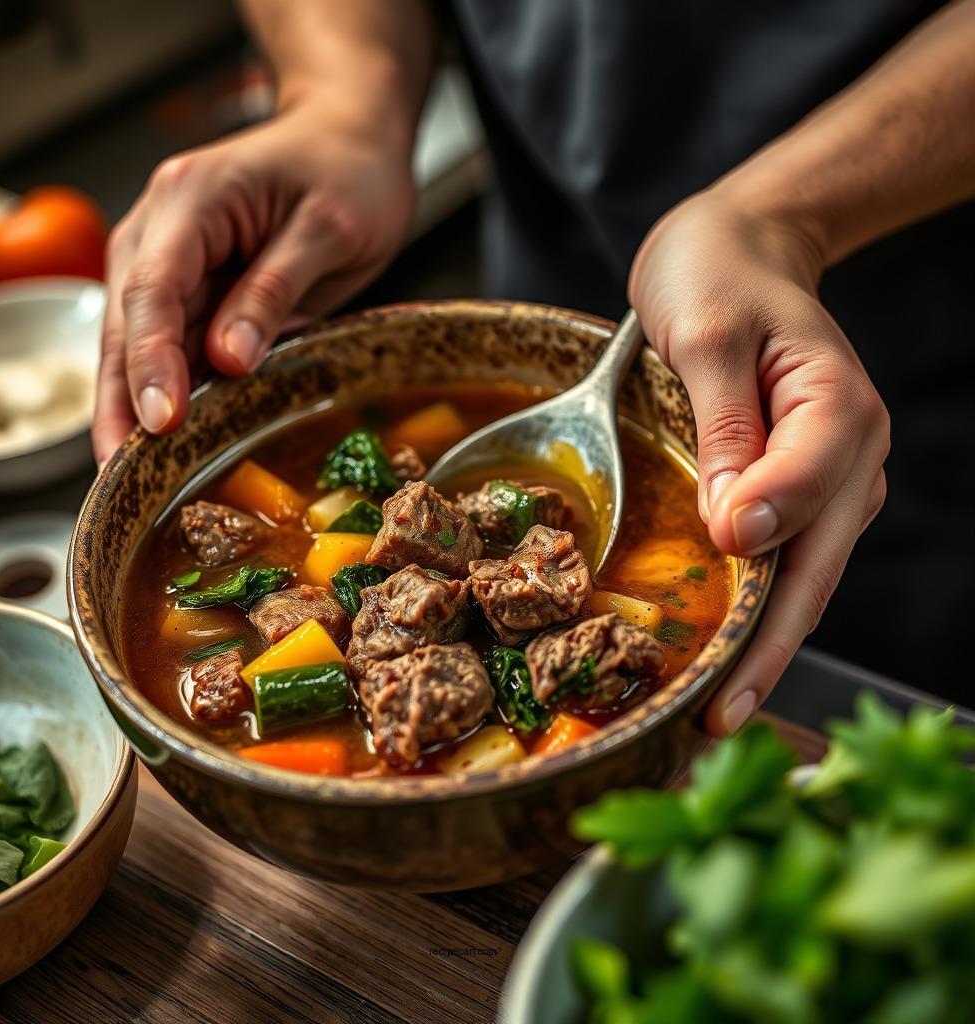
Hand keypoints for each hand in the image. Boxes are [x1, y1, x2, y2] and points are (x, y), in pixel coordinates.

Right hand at [93, 101, 416, 464]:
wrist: (351, 140)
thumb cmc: (347, 171)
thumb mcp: (328, 228)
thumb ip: (275, 290)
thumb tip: (229, 357)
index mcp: (193, 199)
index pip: (154, 288)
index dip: (153, 360)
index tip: (160, 422)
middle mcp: (165, 230)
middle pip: (129, 323)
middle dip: (121, 401)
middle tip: (120, 475)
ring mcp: (174, 261)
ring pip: (142, 342)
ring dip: (135, 406)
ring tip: (132, 476)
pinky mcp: (196, 290)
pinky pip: (175, 346)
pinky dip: (172, 391)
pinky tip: (170, 440)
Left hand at [629, 187, 888, 736]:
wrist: (735, 249)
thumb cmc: (715, 275)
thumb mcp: (704, 334)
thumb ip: (727, 431)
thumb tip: (740, 529)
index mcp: (834, 409)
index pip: (807, 498)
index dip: (763, 545)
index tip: (721, 566)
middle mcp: (847, 455)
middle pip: (814, 565)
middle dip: (770, 647)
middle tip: (720, 719)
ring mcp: (826, 479)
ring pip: (802, 576)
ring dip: (764, 644)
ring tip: (718, 709)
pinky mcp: (796, 489)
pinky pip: (782, 560)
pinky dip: (756, 611)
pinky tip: (727, 652)